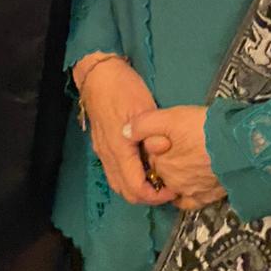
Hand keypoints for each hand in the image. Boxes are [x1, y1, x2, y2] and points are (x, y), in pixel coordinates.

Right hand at [76, 55, 175, 206]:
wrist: (99, 74)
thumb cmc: (123, 88)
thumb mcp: (144, 107)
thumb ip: (152, 132)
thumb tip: (163, 149)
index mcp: (119, 149)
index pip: (136, 188)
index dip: (155, 196)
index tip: (171, 189)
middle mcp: (108, 155)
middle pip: (125, 192)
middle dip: (146, 197)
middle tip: (166, 188)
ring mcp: (102, 151)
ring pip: (117, 183)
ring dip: (136, 188)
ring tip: (156, 180)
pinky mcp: (102, 145)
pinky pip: (113, 171)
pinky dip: (128, 177)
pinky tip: (142, 167)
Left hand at [126, 107, 226, 210]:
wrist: (239, 146)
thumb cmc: (204, 129)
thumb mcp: (171, 117)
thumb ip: (144, 124)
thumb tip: (124, 133)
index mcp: (160, 163)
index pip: (148, 156)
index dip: (154, 144)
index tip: (163, 135)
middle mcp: (171, 182)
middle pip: (161, 172)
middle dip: (164, 161)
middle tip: (176, 146)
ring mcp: (189, 192)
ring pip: (173, 187)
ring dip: (174, 177)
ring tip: (184, 162)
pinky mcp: (206, 198)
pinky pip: (189, 201)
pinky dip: (185, 195)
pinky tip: (188, 185)